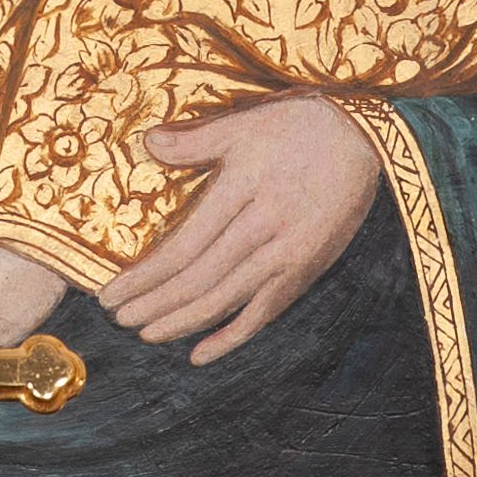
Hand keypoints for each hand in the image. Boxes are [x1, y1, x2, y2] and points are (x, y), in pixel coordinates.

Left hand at [99, 96, 382, 362]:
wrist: (365, 138)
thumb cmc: (300, 125)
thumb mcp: (245, 124)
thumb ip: (195, 141)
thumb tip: (148, 142)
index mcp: (242, 194)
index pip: (182, 249)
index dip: (144, 278)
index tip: (110, 294)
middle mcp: (263, 232)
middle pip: (197, 282)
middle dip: (154, 305)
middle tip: (118, 319)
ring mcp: (286, 257)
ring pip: (225, 301)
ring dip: (182, 322)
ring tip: (147, 332)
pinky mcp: (305, 271)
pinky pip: (263, 313)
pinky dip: (231, 337)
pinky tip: (201, 352)